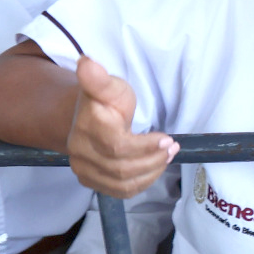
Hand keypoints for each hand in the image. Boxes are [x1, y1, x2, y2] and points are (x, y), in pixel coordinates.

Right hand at [65, 55, 176, 197]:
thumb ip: (99, 78)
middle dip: (153, 159)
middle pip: (122, 168)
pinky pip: (121, 191)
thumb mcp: (109, 86)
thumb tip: (86, 62)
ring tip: (166, 155)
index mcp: (87, 126)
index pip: (118, 146)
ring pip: (123, 182)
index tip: (167, 139)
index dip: (145, 146)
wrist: (87, 118)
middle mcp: (81, 151)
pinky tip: (154, 168)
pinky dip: (142, 182)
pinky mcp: (92, 182)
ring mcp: (84, 169)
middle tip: (172, 147)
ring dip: (151, 171)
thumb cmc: (106, 102)